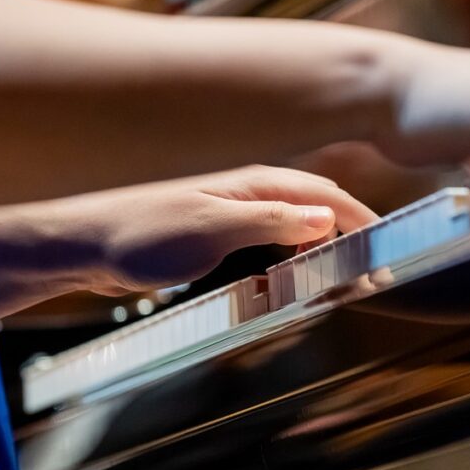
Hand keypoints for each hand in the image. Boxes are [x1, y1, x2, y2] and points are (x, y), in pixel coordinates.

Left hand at [0, 165, 377, 315]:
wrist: (84, 246)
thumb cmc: (141, 233)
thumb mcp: (211, 228)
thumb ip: (270, 221)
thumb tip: (325, 216)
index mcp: (252, 185)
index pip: (323, 198)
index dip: (360, 222)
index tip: (384, 254)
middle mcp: (247, 196)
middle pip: (314, 213)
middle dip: (348, 241)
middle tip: (370, 278)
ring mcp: (231, 217)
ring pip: (293, 232)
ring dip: (320, 255)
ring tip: (341, 284)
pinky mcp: (214, 239)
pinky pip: (267, 249)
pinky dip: (289, 264)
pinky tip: (290, 282)